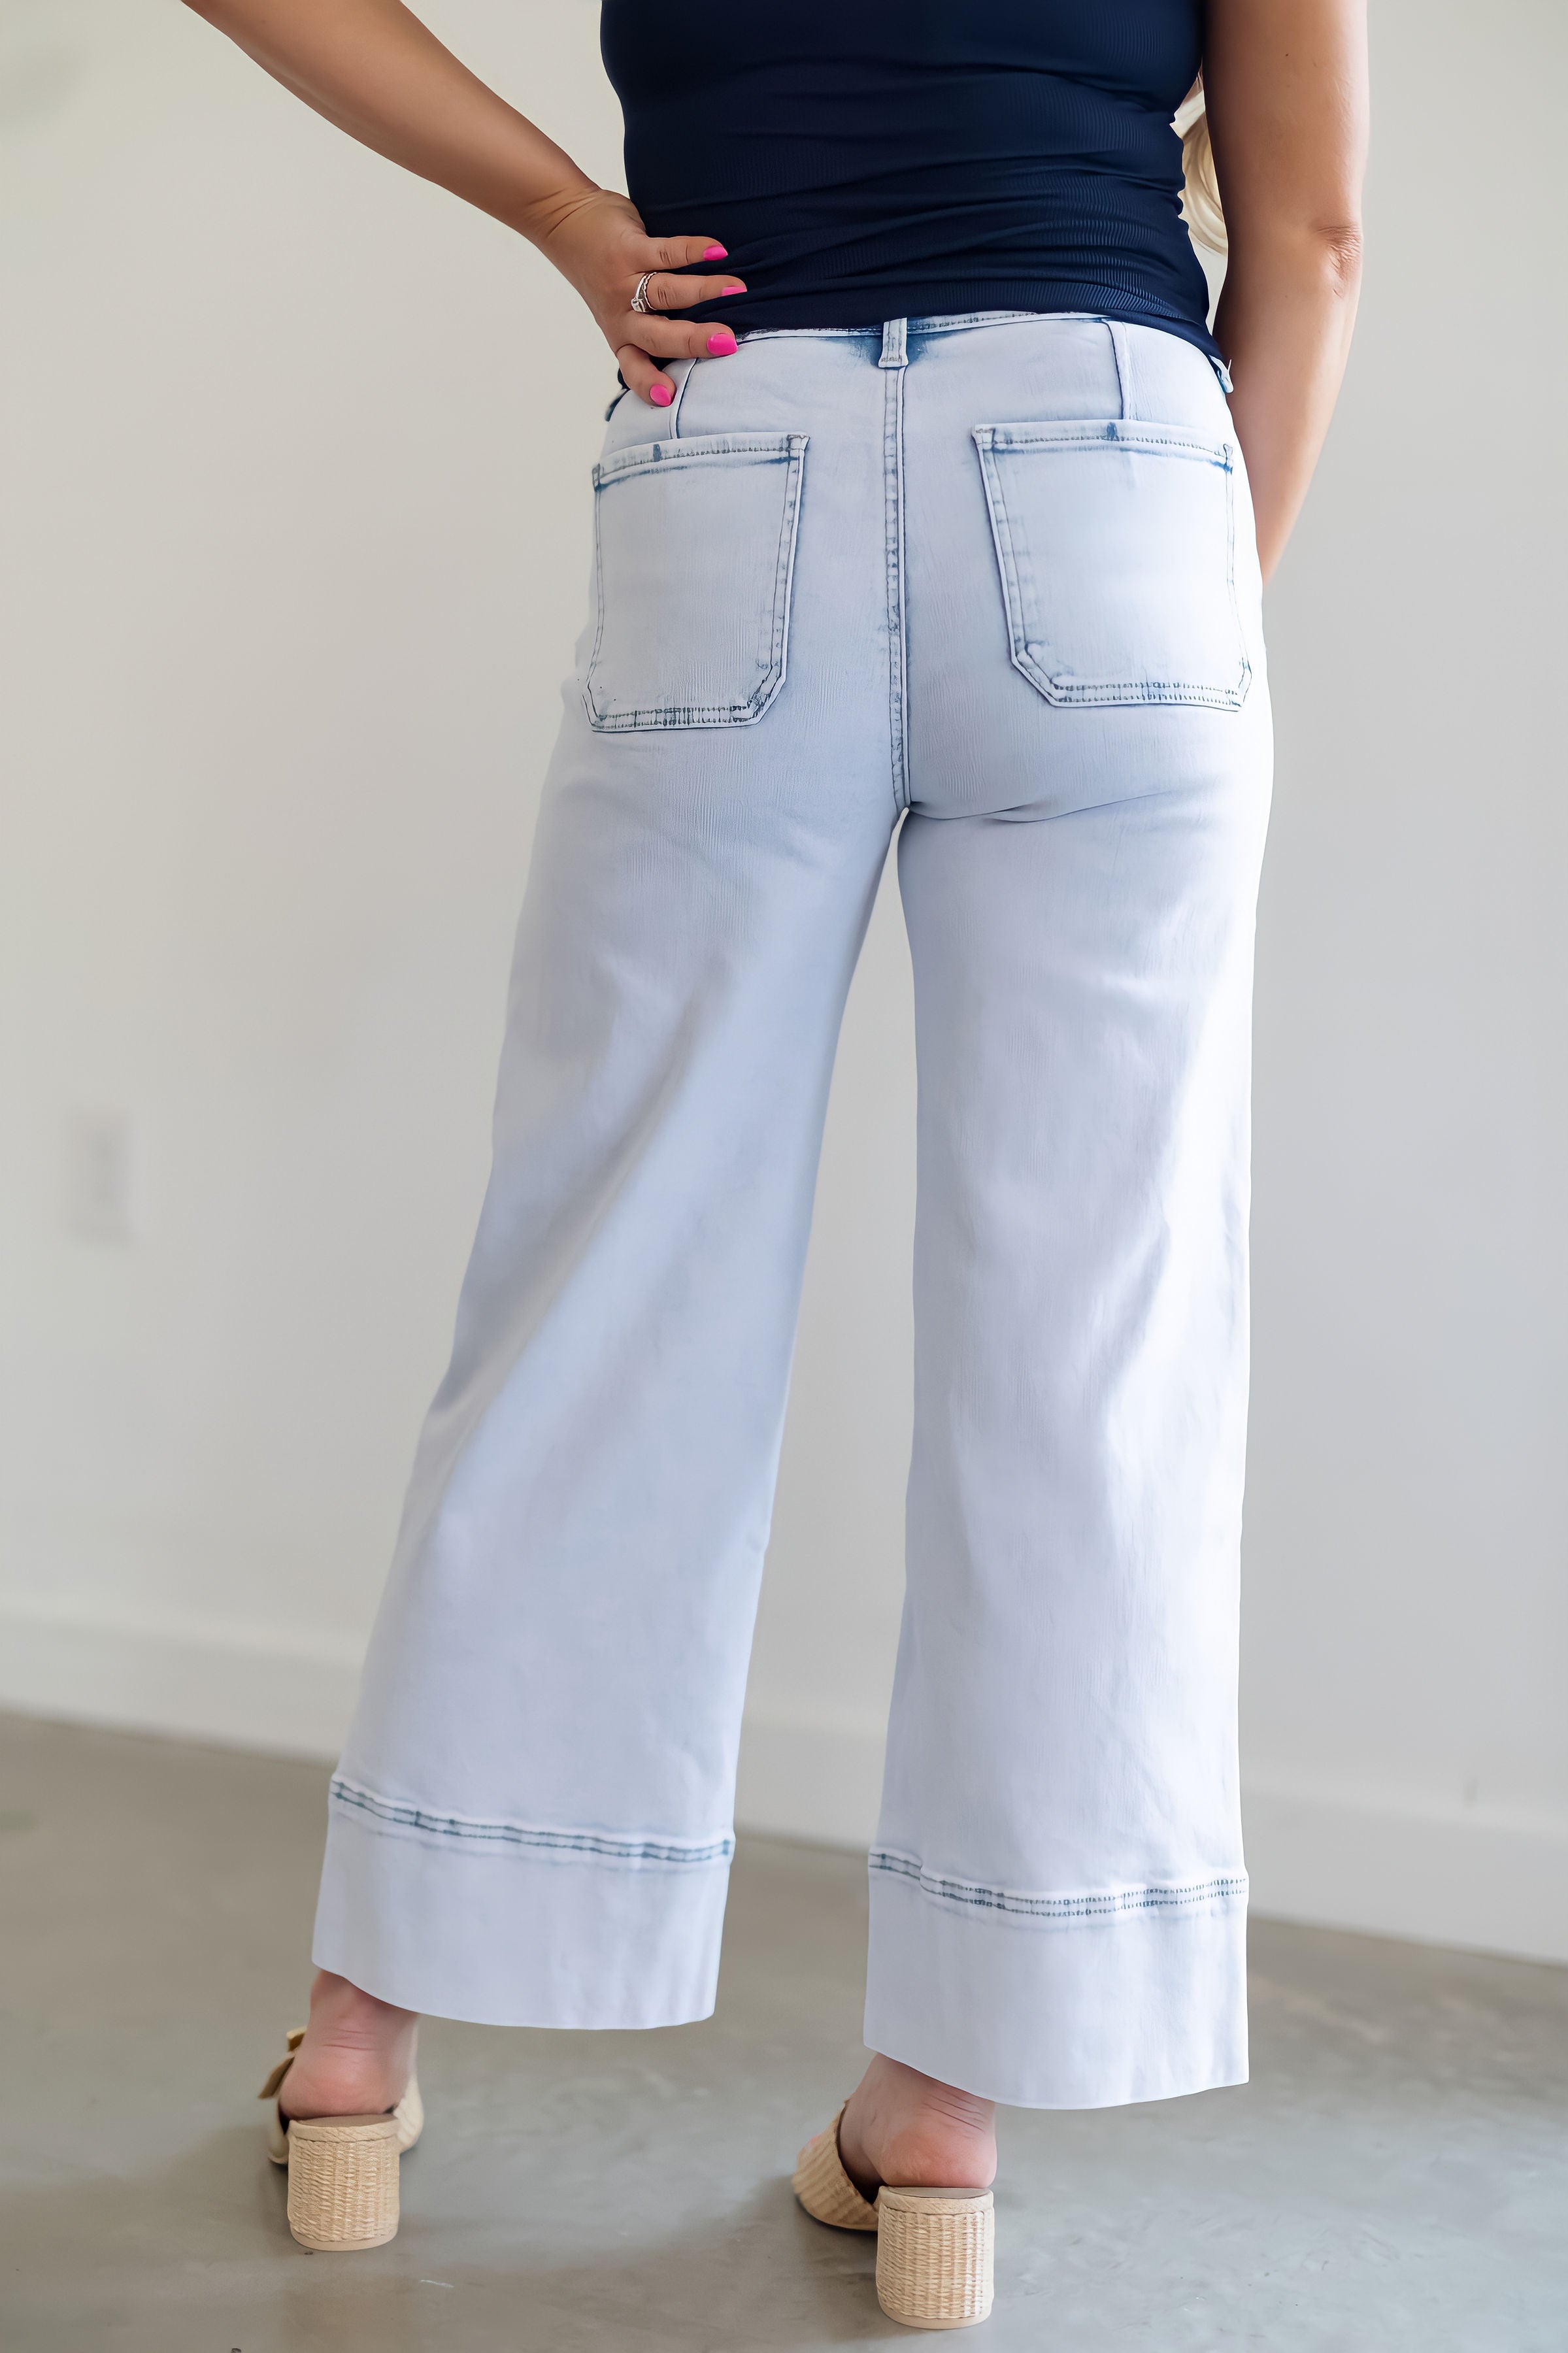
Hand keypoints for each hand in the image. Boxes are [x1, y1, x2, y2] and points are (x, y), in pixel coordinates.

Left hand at [530, 187, 743, 406]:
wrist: (567, 223)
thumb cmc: (606, 274)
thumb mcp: (621, 312)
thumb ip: (655, 327)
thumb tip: (712, 341)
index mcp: (622, 337)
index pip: (634, 367)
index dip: (648, 383)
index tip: (667, 397)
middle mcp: (622, 315)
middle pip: (657, 335)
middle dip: (692, 341)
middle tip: (727, 344)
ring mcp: (624, 281)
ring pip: (666, 292)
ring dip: (704, 292)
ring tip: (737, 291)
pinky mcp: (628, 248)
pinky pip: (665, 253)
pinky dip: (693, 251)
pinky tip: (718, 253)